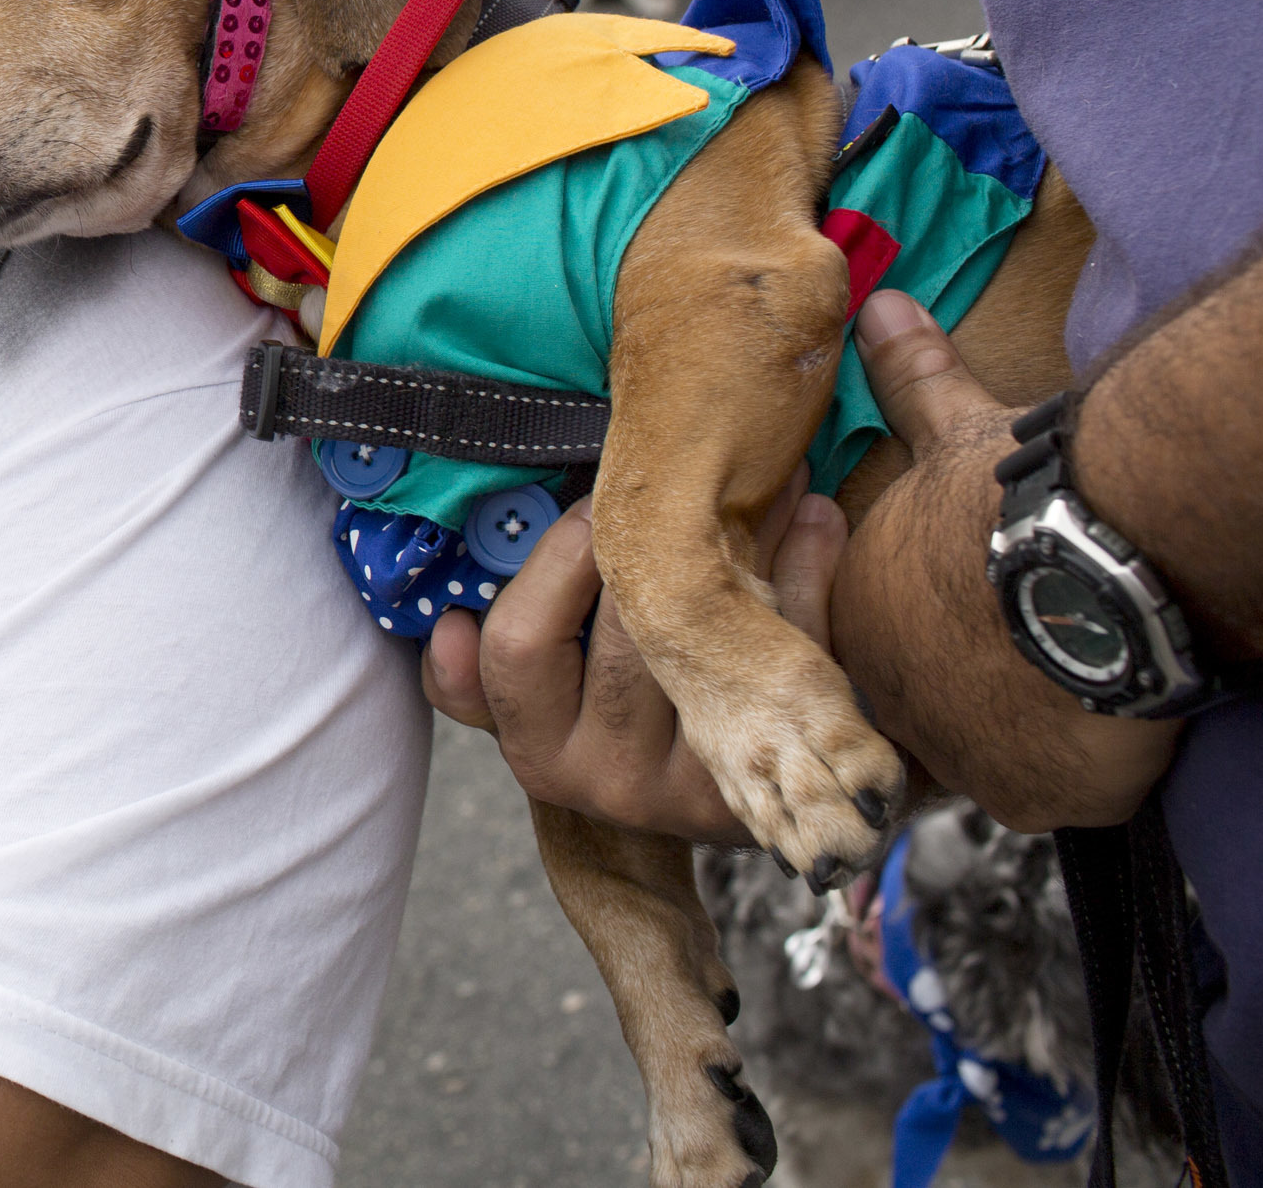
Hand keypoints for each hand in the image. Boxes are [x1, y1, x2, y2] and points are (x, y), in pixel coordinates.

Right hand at [424, 473, 846, 842]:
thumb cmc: (613, 715)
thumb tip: (448, 628)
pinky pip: (793, 652)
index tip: (592, 506)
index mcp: (540, 753)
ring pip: (707, 637)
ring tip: (766, 479)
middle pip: (622, 634)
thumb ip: (477, 671)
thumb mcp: (535, 702)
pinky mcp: (782, 773)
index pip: (519, 644)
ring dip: (745, 539)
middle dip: (655, 538)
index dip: (555, 561)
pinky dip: (810, 574)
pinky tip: (815, 520)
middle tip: (687, 471)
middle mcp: (611, 785)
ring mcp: (697, 791)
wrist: (740, 788)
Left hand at [838, 292, 1177, 828]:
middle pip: (920, 699)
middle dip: (967, 672)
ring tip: (1074, 665)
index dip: (930, 609)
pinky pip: (1052, 786)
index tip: (980, 585)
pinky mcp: (1030, 795)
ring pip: (983, 748)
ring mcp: (950, 755)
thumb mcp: (958, 432)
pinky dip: (1085, 756)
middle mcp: (879, 695)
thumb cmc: (1016, 495)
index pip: (877, 631)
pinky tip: (1110, 710)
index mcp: (855, 613)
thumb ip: (915, 384)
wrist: (1098, 563)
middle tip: (1029, 631)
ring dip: (1023, 717)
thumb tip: (879, 306)